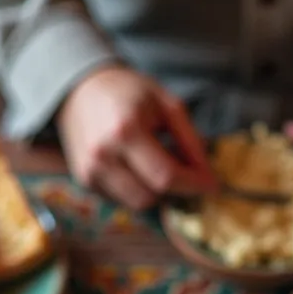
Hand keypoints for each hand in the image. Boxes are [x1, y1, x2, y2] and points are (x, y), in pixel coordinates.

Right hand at [57, 65, 216, 209]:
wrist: (80, 90)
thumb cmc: (127, 92)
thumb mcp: (166, 103)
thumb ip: (190, 138)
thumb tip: (206, 172)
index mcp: (126, 131)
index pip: (166, 175)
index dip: (194, 184)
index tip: (212, 184)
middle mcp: (103, 156)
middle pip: (151, 196)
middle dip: (175, 189)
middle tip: (187, 172)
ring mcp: (90, 172)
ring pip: (136, 203)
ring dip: (155, 192)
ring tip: (159, 166)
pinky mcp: (84, 181)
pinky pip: (120, 199)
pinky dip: (136, 189)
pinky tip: (136, 167)